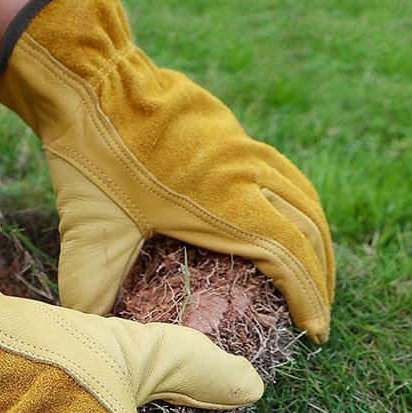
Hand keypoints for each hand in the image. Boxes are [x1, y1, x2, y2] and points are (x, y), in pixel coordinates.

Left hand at [0, 0, 334, 342]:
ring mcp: (244, 148)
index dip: (308, 298)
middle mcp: (247, 174)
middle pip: (309, 230)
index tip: (316, 332)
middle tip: (319, 315)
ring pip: (305, 196)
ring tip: (317, 273)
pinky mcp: (233, 133)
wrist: (90, 79)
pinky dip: (298, 205)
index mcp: (224, 204)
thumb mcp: (89, 232)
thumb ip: (90, 290)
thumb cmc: (91, 158)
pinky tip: (288, 219)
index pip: (288, 258)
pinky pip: (283, 172)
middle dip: (322, 277)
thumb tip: (89, 333)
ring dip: (317, 239)